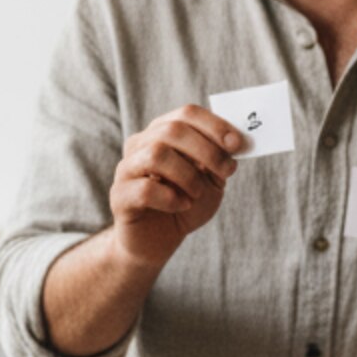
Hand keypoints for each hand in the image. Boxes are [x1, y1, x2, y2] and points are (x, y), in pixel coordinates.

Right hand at [105, 106, 240, 268]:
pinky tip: (181, 206)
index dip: (215, 125)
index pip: (187, 114)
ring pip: (156, 154)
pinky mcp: (119, 196)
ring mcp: (126, 169)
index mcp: (162, 133)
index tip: (237, 144)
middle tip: (226, 171)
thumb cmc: (184, 206)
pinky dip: (171, 198)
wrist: (157, 242)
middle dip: (207, 150)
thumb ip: (219, 161)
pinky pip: (144, 189)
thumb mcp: (210, 181)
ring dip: (187, 174)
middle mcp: (140, 145)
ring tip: (197, 193)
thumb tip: (235, 142)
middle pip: (172, 130)